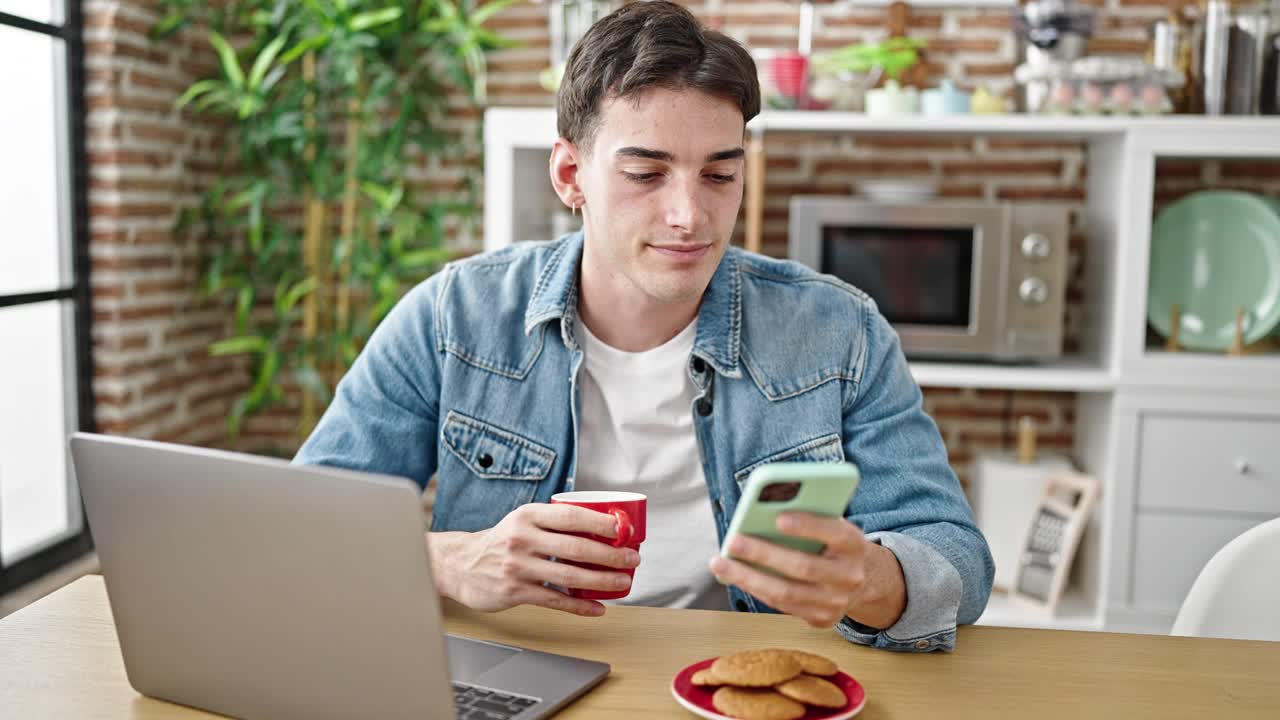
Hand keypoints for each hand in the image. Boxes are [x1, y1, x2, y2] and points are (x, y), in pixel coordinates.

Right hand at [427, 503, 640, 616]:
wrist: (459, 564)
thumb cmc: (500, 541)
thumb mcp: (522, 521)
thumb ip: (553, 522)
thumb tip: (601, 527)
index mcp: (528, 515)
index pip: (572, 516)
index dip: (602, 523)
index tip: (624, 529)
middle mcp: (523, 538)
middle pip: (576, 547)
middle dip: (610, 554)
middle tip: (632, 558)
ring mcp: (518, 566)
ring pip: (569, 575)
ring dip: (602, 580)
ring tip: (623, 582)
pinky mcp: (515, 591)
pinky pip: (555, 600)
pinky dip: (580, 606)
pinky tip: (597, 608)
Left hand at [709, 513, 905, 629]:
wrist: (862, 580)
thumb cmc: (833, 543)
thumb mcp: (831, 524)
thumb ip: (808, 515)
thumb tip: (764, 509)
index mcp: (854, 544)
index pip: (834, 533)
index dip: (807, 526)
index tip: (778, 517)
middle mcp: (850, 576)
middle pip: (803, 566)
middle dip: (764, 553)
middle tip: (734, 540)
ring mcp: (836, 602)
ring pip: (786, 592)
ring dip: (748, 577)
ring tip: (720, 562)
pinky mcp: (821, 619)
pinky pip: (782, 605)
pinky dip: (755, 589)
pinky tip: (733, 575)